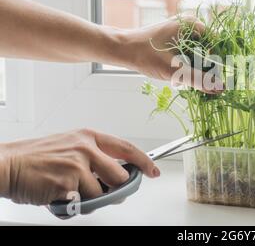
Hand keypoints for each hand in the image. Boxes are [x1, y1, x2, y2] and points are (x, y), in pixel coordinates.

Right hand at [0, 129, 159, 204]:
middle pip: (120, 177)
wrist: (7, 164)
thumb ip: (94, 157)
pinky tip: (59, 195)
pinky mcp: (68, 183)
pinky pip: (83, 203)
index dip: (143, 162)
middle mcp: (86, 148)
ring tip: (69, 190)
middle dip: (115, 190)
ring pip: (101, 194)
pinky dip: (73, 205)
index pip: (127, 148)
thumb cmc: (37, 158)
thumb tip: (118, 176)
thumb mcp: (70, 147)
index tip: (153, 171)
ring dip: (89, 199)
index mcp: (89, 137)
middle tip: (104, 193)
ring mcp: (77, 165)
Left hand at [115, 16, 222, 93]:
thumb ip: (199, 79)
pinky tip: (179, 77)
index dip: (219, 63)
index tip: (216, 80)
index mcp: (193, 24)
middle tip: (198, 83)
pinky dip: (188, 67)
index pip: (218, 45)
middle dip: (206, 68)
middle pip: (209, 50)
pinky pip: (190, 54)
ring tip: (185, 81)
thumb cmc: (144, 55)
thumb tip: (220, 88)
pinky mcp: (176, 40)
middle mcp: (190, 25)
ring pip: (200, 54)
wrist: (121, 50)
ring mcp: (183, 32)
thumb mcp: (174, 69)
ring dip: (196, 69)